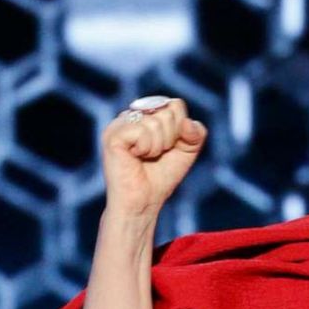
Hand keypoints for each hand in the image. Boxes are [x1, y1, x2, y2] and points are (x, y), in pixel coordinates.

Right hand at [101, 97, 207, 219]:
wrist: (144, 202)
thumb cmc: (161, 178)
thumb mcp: (187, 152)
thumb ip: (196, 133)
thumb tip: (187, 122)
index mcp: (146, 115)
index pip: (175, 105)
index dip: (180, 129)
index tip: (168, 148)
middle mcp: (131, 115)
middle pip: (167, 110)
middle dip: (169, 138)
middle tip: (155, 155)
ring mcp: (119, 124)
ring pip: (155, 122)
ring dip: (158, 146)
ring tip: (145, 158)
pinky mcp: (112, 135)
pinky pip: (142, 131)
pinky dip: (147, 148)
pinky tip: (135, 157)